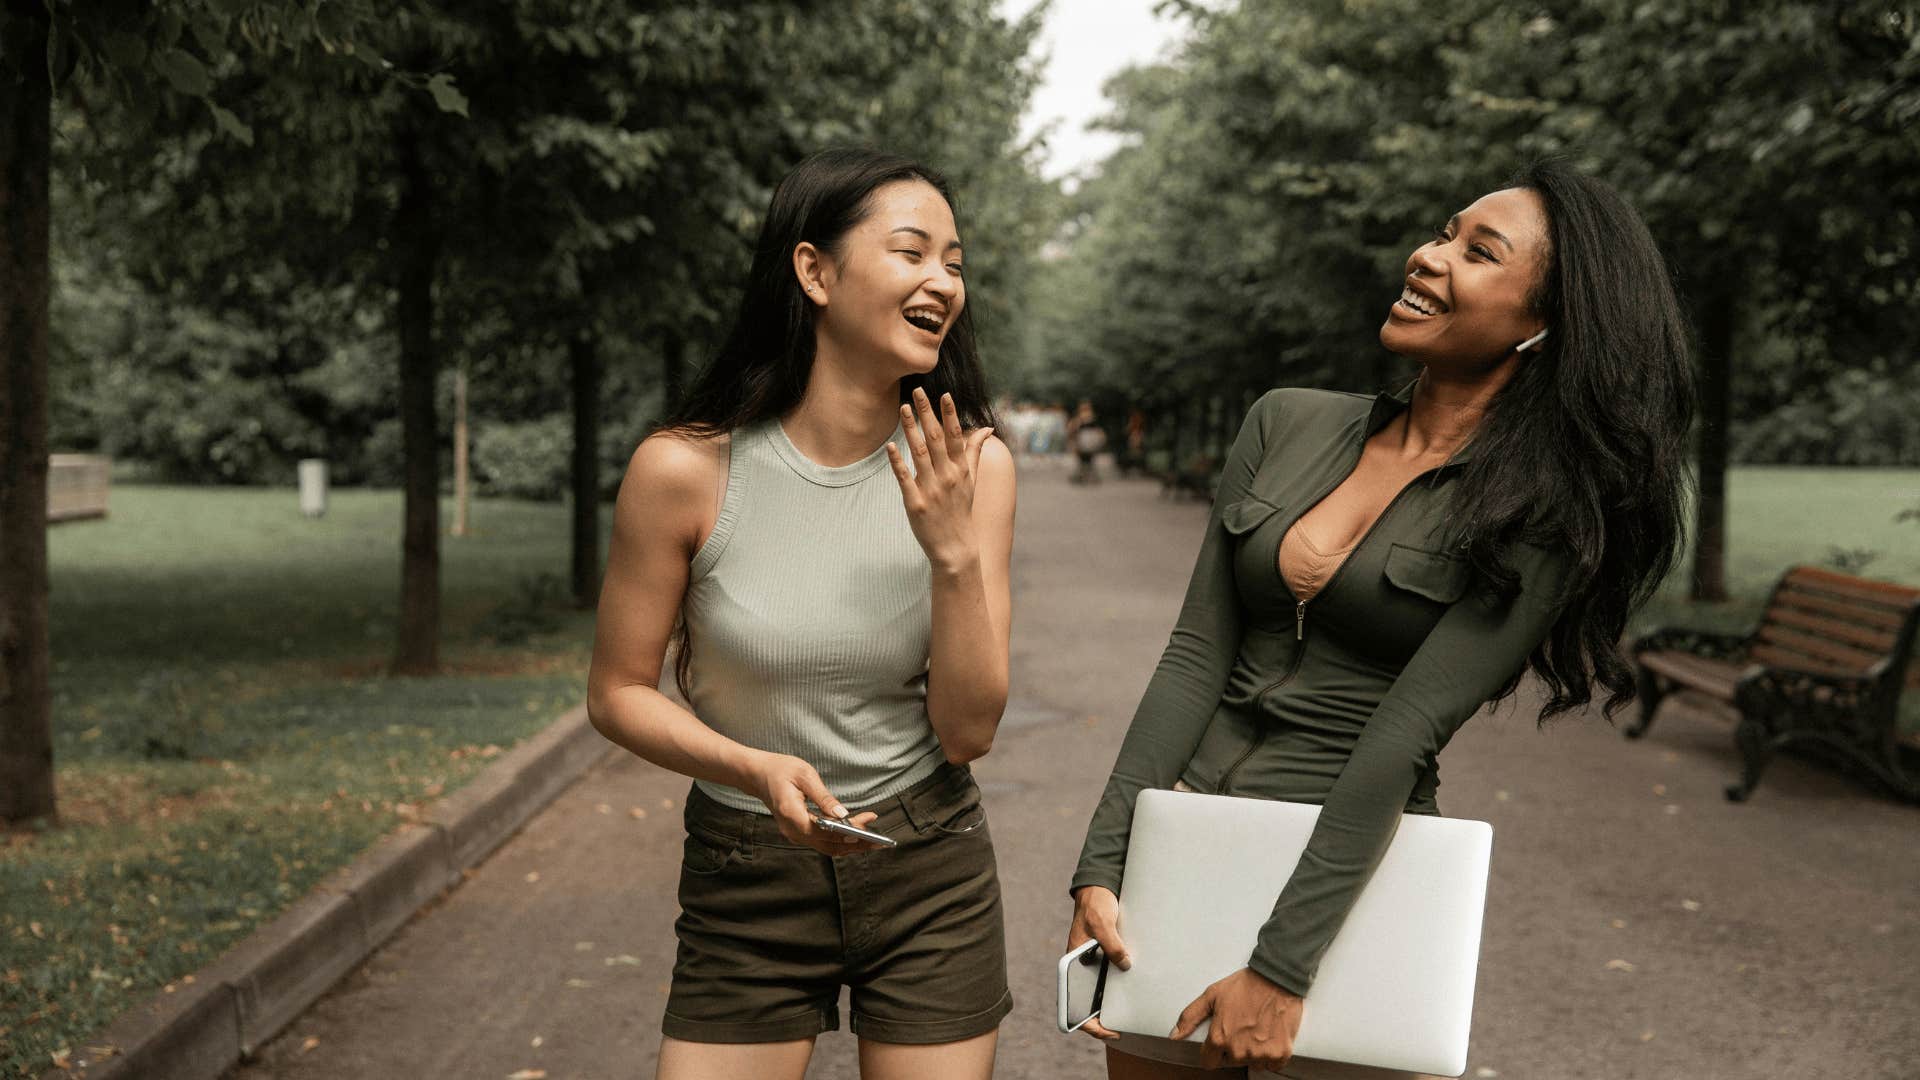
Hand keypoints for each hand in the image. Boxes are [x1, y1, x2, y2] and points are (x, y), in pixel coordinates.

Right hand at [745, 752, 883, 856]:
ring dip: (850, 844)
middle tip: (879, 840)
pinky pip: (822, 841)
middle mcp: (793, 831)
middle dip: (855, 843)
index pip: (826, 831)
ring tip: (873, 838)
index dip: (849, 832)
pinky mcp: (798, 831)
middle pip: (829, 844)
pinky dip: (840, 839)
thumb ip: (824, 797)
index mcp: (793, 815)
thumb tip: (843, 815)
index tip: (869, 823)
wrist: (757, 774)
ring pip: (826, 846)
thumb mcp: (805, 776)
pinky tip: (855, 833)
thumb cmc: (780, 770)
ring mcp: (794, 834)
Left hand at [886, 388, 993, 571]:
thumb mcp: (971, 480)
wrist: (955, 548)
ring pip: (919, 453)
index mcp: (961, 469)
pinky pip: (904, 478)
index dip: (950, 414)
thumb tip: (987, 428)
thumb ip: (974, 452)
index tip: (944, 394)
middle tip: (917, 390)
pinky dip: (897, 462)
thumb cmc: (961, 510)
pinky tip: (890, 446)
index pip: (956, 436)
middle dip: (927, 413)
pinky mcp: (915, 503)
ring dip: (910, 429)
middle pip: (935, 438)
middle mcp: (948, 476)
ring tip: (903, 408)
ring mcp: (931, 489)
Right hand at [1066, 885, 1130, 1041]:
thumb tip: (1125, 965)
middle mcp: (1081, 967)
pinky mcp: (1106, 958)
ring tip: (1128, 1015)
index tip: (1104, 1029)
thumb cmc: (1095, 905)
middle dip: (1101, 1020)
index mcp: (1072, 963)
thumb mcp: (1103, 923)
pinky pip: (1110, 979)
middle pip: (1087, 1002)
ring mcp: (1094, 964)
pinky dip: (1119, 989)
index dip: (1087, 1021)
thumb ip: (1112, 944)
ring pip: (1100, 993)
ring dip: (1112, 1004)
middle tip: (1120, 1029)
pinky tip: (1133, 994)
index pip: (1071, 1002)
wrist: (1100, 890)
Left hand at [1170, 967, 1303, 1071]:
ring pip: (1252, 1063)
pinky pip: (1272, 1064)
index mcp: (1219, 1038)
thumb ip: (1190, 1017)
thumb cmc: (1245, 985)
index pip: (1209, 1062)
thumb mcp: (1212, 995)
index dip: (1212, 1052)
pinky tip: (1270, 1036)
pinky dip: (1272, 1055)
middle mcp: (1239, 1050)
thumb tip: (1173, 1036)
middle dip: (1233, 1048)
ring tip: (1257, 1029)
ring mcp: (1261, 1054)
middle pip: (1231, 1061)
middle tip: (1242, 1027)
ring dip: (1253, 1052)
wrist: (1277, 978)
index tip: (1220, 1041)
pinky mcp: (1280, 1053)